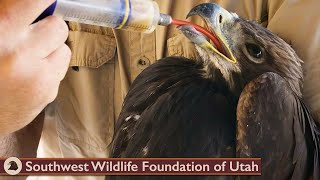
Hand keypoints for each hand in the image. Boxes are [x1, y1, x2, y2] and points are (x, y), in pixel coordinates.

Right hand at [0, 0, 70, 134]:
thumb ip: (7, 17)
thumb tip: (36, 6)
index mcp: (0, 30)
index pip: (36, 1)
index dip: (44, 1)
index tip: (45, 3)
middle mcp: (20, 53)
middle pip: (59, 27)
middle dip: (48, 28)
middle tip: (31, 35)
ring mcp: (37, 77)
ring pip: (64, 50)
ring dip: (51, 51)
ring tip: (28, 59)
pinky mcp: (47, 94)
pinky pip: (60, 72)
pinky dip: (49, 71)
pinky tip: (28, 76)